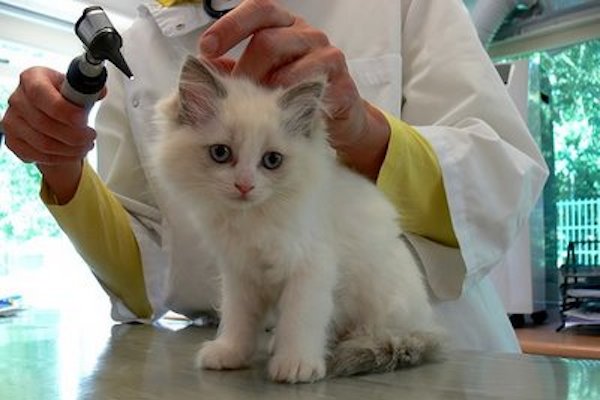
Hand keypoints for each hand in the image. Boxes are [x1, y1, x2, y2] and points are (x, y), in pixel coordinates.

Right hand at [2, 67, 98, 202]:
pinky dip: (62, 158)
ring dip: (71, 149)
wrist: (50, 113)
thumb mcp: (76, 88)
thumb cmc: (63, 97)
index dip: (63, 109)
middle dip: (75, 135)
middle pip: (44, 123)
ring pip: (43, 144)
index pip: (41, 94)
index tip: (82, 119)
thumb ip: (89, 89)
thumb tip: (100, 91)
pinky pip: (39, 156)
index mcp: (32, 78)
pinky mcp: (13, 141)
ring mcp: (12, 121)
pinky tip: (74, 152)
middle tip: (91, 136)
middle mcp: (17, 99)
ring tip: (86, 145)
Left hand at [199, 0, 389, 179]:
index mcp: (283, 25)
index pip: (257, 10)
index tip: (206, 49)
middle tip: (235, 95)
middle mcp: (306, 34)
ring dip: (268, 89)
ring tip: (258, 108)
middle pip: (269, 40)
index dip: (230, 26)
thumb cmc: (290, 94)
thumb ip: (231, 71)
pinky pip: (313, 89)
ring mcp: (327, 56)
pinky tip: (283, 115)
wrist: (336, 118)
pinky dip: (292, 104)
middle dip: (246, 70)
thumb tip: (195, 70)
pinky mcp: (342, 82)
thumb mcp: (257, 79)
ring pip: (290, 67)